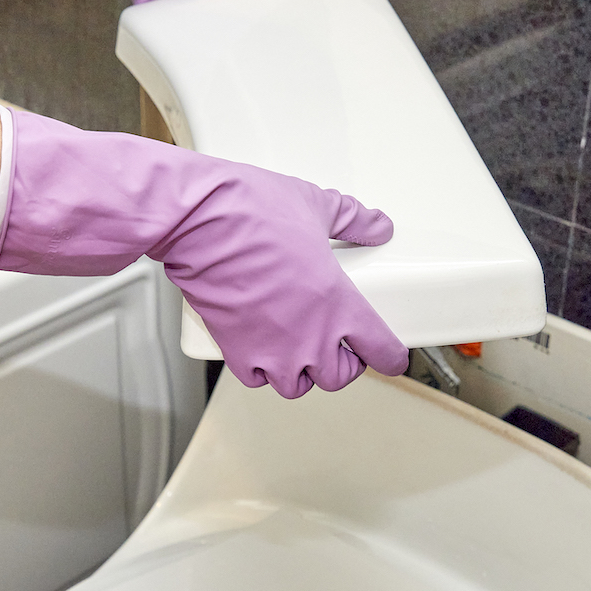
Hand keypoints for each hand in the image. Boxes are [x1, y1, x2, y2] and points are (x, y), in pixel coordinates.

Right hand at [0, 109, 408, 398]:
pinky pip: (257, 379)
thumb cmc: (251, 211)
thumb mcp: (316, 206)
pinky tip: (264, 351)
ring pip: (297, 385)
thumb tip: (377, 226)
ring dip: (303, 374)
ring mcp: (272, 349)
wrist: (198, 221)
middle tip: (339, 345)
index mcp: (338, 304)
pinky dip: (263, 372)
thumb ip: (354, 220)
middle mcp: (309, 336)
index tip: (392, 358)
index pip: (381, 350)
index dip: (391, 358)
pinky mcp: (236, 349)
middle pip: (339, 377)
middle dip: (343, 365)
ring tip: (300, 352)